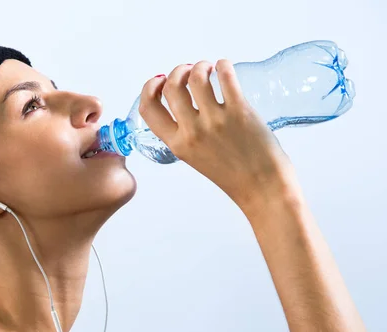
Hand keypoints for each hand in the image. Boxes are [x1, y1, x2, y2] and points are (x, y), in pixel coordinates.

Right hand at [139, 61, 296, 209]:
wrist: (262, 186)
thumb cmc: (234, 175)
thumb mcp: (195, 157)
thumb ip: (185, 135)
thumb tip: (185, 104)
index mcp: (177, 144)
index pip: (148, 109)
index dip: (149, 88)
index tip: (159, 80)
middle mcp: (192, 131)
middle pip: (172, 87)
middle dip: (178, 71)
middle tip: (189, 70)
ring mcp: (215, 120)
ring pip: (197, 77)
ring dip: (200, 66)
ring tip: (209, 68)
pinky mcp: (240, 111)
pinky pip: (226, 77)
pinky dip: (223, 65)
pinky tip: (225, 67)